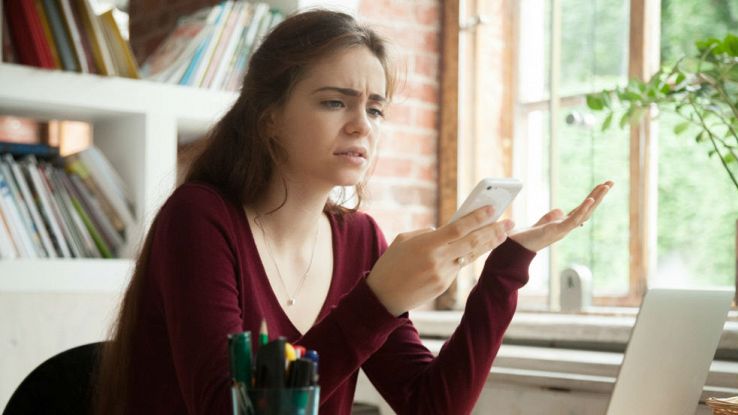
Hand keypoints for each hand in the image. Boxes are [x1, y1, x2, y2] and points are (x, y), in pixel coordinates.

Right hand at [366, 206, 514, 315]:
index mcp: (427, 244)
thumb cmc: (390, 264)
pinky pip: (458, 267)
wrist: (382, 297)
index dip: (477, 218)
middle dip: (493, 231)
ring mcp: (443, 275)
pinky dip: (466, 256)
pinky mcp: (444, 285)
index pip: (458, 228)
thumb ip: (426, 233)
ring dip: (488, 244)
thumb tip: (443, 230)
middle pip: (472, 243)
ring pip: (470, 256)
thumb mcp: (403, 240)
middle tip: (509, 223)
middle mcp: (438, 260)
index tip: (492, 209)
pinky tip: (477, 247)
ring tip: (503, 234)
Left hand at [509, 181, 612, 251]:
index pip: (581, 209)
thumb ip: (550, 217)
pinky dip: (582, 210)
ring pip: (584, 213)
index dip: (592, 198)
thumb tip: (560, 211)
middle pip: (587, 210)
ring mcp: (562, 230)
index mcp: (562, 224)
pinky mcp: (556, 232)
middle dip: (599, 196)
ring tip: (606, 186)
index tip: (601, 186)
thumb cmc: (525, 238)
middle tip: (610, 182)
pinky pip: (573, 221)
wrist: (514, 249)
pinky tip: (590, 199)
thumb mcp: (540, 224)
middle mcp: (566, 227)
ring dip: (596, 199)